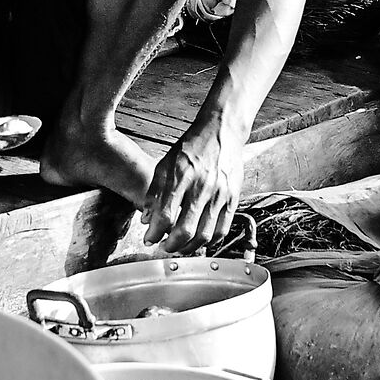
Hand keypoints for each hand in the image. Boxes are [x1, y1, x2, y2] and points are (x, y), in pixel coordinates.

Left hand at [144, 117, 240, 253]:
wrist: (222, 132)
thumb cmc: (192, 146)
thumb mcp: (166, 163)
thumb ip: (154, 192)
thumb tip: (146, 219)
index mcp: (181, 176)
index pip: (165, 214)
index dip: (155, 233)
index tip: (149, 239)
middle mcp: (201, 187)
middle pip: (185, 229)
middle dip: (171, 246)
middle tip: (164, 248)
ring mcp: (219, 194)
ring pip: (205, 234)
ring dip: (189, 247)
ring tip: (180, 248)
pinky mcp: (233, 198)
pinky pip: (222, 229)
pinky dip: (210, 241)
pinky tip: (199, 241)